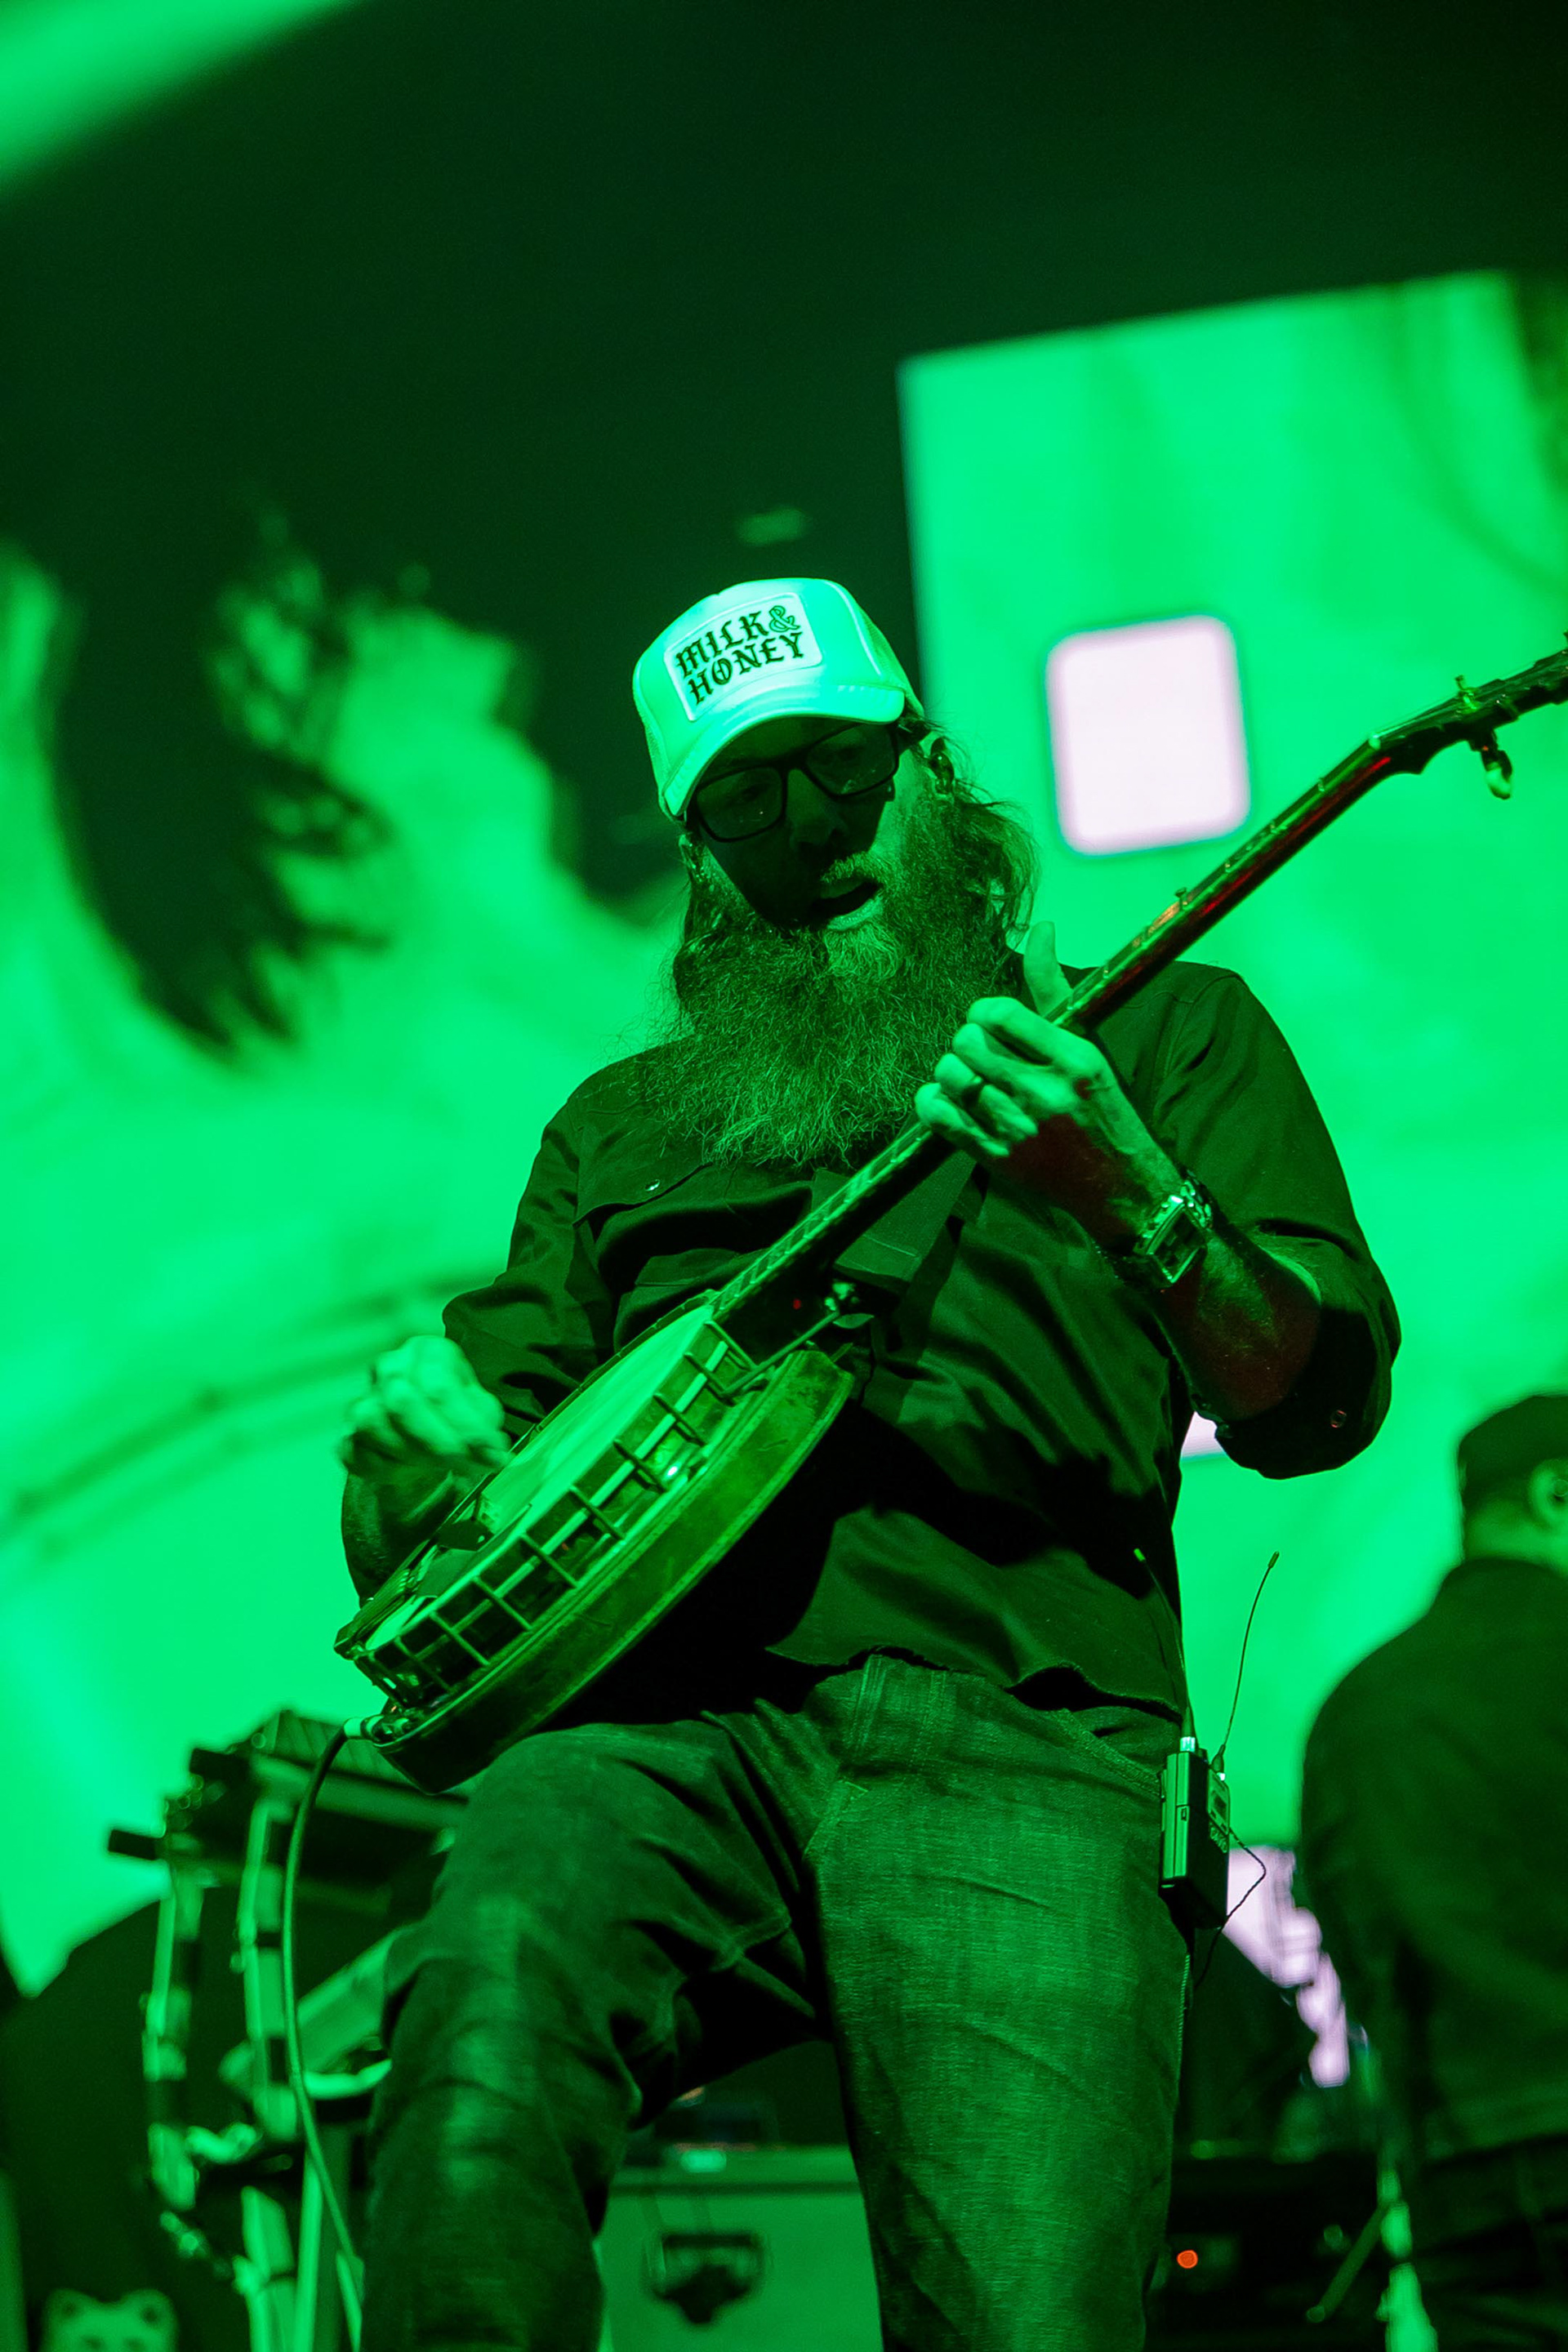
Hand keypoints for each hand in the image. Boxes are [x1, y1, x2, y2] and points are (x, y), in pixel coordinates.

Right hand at [339, 1334, 511, 1498]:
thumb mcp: (481, 1414)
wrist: (425, 1442)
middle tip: (466, 1464)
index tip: (491, 1454)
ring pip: (374, 1425)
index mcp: (428, 1352)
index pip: (439, 1387)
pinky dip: (387, 1468)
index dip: (467, 1426)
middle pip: (403, 1402)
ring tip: (442, 1466)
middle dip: (439, 1441)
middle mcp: (391, 1367)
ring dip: (414, 1454)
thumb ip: (487, 1431)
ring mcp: (364, 1400)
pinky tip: (410, 1471)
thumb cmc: (454, 1417)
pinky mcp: (349, 1435)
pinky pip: (358, 1452)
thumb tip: (494, 1453)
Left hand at [914, 920, 1177, 1240]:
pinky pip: (941, 1118)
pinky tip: (948, 1099)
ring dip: (950, 1071)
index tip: (990, 1022)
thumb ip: (1053, 989)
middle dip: (966, 1041)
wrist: (1118, 1185)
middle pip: (968, 1043)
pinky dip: (933, 1102)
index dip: (983, 1012)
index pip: (1000, 1013)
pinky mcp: (997, 1157)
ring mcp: (1019, 1128)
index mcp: (1075, 1058)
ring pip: (951, 1077)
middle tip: (979, 1052)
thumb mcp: (1088, 1045)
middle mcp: (1046, 1092)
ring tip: (968, 1076)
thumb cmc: (1102, 1108)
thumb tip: (1041, 928)